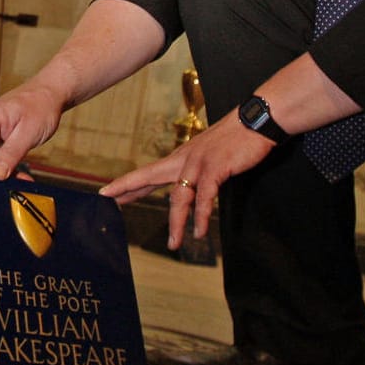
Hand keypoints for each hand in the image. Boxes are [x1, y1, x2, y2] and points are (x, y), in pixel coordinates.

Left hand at [99, 111, 274, 249]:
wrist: (257, 120)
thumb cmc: (237, 140)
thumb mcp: (211, 155)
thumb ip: (199, 171)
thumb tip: (194, 188)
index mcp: (182, 157)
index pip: (148, 172)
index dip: (128, 183)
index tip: (107, 192)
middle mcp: (185, 159)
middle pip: (149, 176)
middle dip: (127, 189)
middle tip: (107, 201)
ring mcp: (199, 163)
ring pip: (179, 196)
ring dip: (176, 222)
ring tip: (173, 244)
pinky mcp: (216, 168)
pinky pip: (204, 197)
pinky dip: (201, 216)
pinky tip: (200, 232)